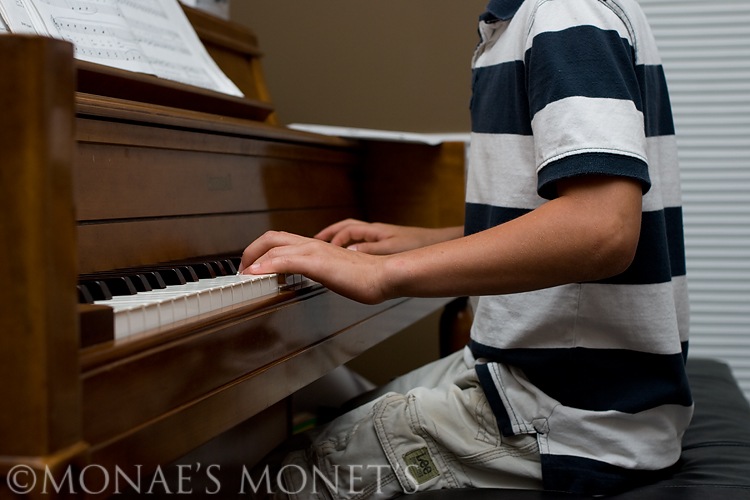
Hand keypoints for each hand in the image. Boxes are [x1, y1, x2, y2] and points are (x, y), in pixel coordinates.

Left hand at [238, 230, 390, 303]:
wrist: (384, 275)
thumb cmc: (367, 277)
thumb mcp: (337, 272)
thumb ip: (323, 271)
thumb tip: (315, 277)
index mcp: (317, 247)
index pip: (282, 241)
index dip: (263, 251)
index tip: (253, 266)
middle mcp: (312, 244)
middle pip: (271, 237)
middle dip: (251, 251)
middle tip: (242, 268)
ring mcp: (314, 251)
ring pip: (274, 246)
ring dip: (253, 259)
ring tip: (244, 273)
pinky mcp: (316, 262)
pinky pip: (284, 260)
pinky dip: (266, 265)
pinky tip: (256, 274)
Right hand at [315, 218, 461, 254]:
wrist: (436, 243)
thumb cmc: (417, 244)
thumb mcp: (391, 249)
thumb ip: (370, 250)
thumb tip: (348, 252)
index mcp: (374, 231)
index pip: (346, 231)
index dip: (332, 239)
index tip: (320, 248)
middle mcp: (375, 231)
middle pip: (347, 228)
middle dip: (330, 234)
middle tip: (316, 241)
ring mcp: (380, 236)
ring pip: (354, 234)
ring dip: (340, 239)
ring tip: (328, 248)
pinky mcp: (386, 243)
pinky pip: (362, 241)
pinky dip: (351, 246)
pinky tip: (350, 256)